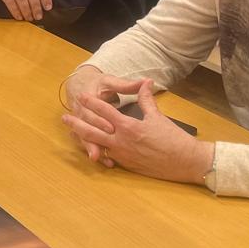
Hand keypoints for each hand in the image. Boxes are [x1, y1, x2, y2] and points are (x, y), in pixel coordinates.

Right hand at [59, 65, 145, 162]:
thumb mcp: (111, 82)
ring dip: (91, 148)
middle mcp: (84, 112)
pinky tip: (107, 163)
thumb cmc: (97, 84)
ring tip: (98, 158)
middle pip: (88, 127)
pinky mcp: (87, 131)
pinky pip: (88, 143)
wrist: (78, 85)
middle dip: (95, 138)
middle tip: (106, 147)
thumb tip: (148, 82)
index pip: (95, 111)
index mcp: (91, 99)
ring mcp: (84, 123)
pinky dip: (96, 153)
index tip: (112, 128)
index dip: (102, 120)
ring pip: (85, 138)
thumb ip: (128, 85)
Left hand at [61, 79, 213, 182]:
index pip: (105, 111)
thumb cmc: (173, 138)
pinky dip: (98, 151)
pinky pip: (107, 156)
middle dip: (77, 123)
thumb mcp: (157, 116)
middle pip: (92, 131)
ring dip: (83, 139)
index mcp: (128, 126)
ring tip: (72, 134)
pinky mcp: (126, 165)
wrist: (184, 161)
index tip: (81, 96)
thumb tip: (145, 82)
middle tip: (64, 118)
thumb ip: (146, 100)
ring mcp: (122, 155)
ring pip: (96, 145)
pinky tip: (91, 149)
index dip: (92, 103)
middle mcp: (121, 141)